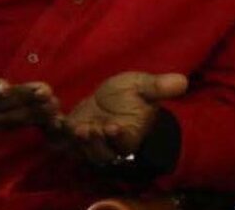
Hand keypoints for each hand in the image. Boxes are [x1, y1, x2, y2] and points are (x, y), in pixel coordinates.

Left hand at [61, 71, 187, 164]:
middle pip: (100, 154)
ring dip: (73, 141)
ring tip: (70, 125)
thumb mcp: (144, 87)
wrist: (110, 98)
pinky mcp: (68, 136)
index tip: (114, 126)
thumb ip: (159, 87)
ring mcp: (87, 143)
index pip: (125, 144)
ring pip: (79, 150)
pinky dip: (54, 132)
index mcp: (128, 136)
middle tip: (87, 129)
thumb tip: (182, 81)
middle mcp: (107, 145)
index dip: (119, 138)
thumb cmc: (131, 94)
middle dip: (93, 144)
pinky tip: (53, 118)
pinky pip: (59, 139)